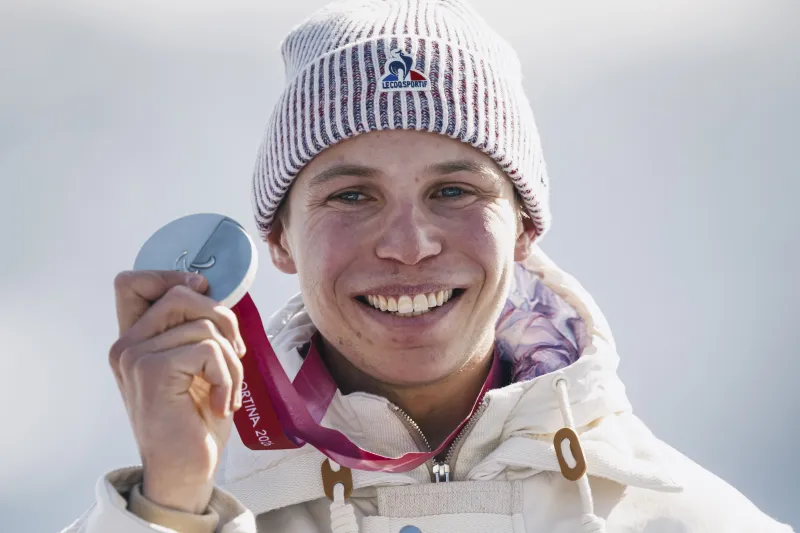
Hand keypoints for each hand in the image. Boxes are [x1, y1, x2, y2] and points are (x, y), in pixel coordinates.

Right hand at [109, 270, 245, 513]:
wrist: (186, 468)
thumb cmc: (195, 417)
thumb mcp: (196, 363)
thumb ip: (191, 327)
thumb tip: (207, 286)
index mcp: (134, 340)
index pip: (132, 281)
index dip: (171, 276)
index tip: (204, 294)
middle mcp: (126, 345)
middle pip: (180, 293)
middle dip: (223, 318)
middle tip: (235, 353)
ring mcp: (135, 356)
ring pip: (204, 324)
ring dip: (232, 358)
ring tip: (228, 389)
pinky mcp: (153, 370)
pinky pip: (210, 349)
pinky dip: (228, 376)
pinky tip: (221, 404)